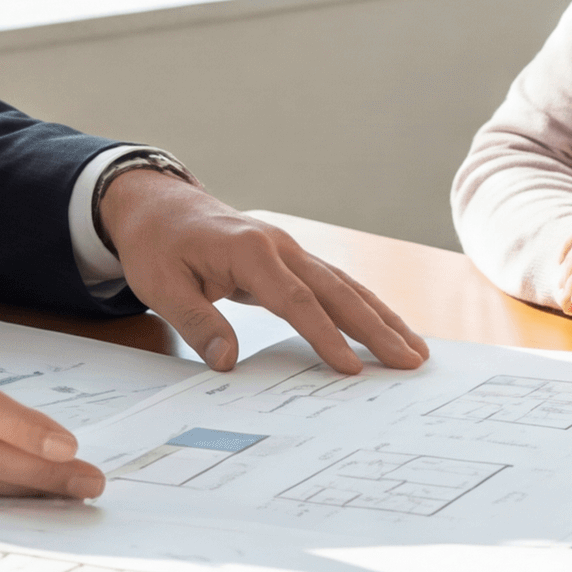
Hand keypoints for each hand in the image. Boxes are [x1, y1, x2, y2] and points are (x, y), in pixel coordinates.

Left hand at [101, 170, 429, 374]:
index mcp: (249, 251)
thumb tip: (227, 362)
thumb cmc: (157, 246)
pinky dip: (364, 305)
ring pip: (345, 284)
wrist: (155, 205)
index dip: (325, 335)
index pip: (295, 300)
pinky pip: (334, 283)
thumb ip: (197, 323)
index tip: (352, 367)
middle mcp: (279, 246)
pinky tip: (385, 325)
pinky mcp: (290, 258)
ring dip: (382, 316)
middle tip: (410, 361)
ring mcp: (289, 249)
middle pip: (337, 290)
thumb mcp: (161, 287)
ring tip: (415, 348)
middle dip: (377, 327)